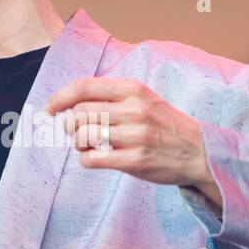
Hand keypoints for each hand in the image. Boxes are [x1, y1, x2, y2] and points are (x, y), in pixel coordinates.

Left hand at [42, 77, 218, 198]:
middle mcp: (134, 110)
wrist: (200, 152)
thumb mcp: (145, 99)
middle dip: (69, 125)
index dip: (59, 98)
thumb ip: (112, 98)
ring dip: (78, 143)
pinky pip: (92, 159)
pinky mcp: (135, 161)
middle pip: (79, 114)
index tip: (48, 109)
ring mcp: (135, 136)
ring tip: (89, 146)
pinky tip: (95, 158)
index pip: (84, 87)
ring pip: (82, 136)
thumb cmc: (165, 126)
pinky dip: (86, 159)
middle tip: (77, 133)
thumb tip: (70, 104)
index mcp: (133, 90)